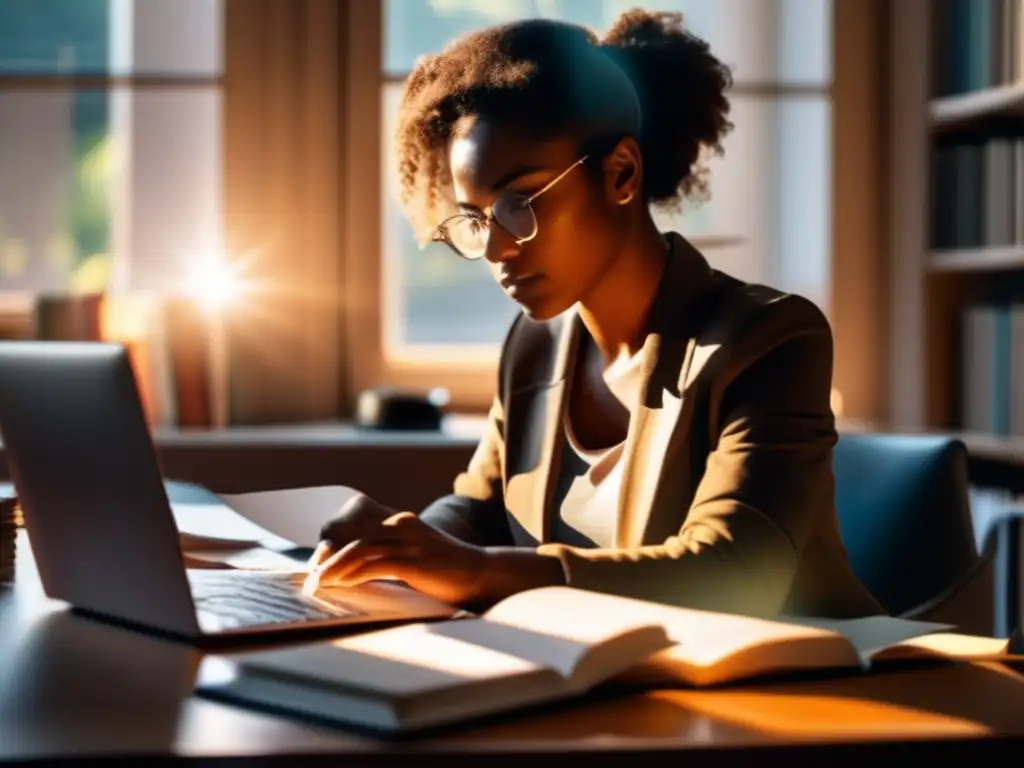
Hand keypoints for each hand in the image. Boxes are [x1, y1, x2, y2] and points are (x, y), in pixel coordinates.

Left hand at [305, 494, 488, 605]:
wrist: (480, 574)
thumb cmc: (444, 570)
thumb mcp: (412, 554)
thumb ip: (386, 554)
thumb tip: (351, 569)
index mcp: (399, 520)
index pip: (354, 514)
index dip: (333, 533)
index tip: (320, 557)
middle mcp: (401, 524)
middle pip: (350, 529)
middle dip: (326, 550)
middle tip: (311, 573)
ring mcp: (408, 542)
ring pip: (357, 548)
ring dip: (332, 567)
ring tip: (316, 584)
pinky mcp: (413, 561)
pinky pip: (374, 565)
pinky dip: (352, 576)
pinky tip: (340, 586)